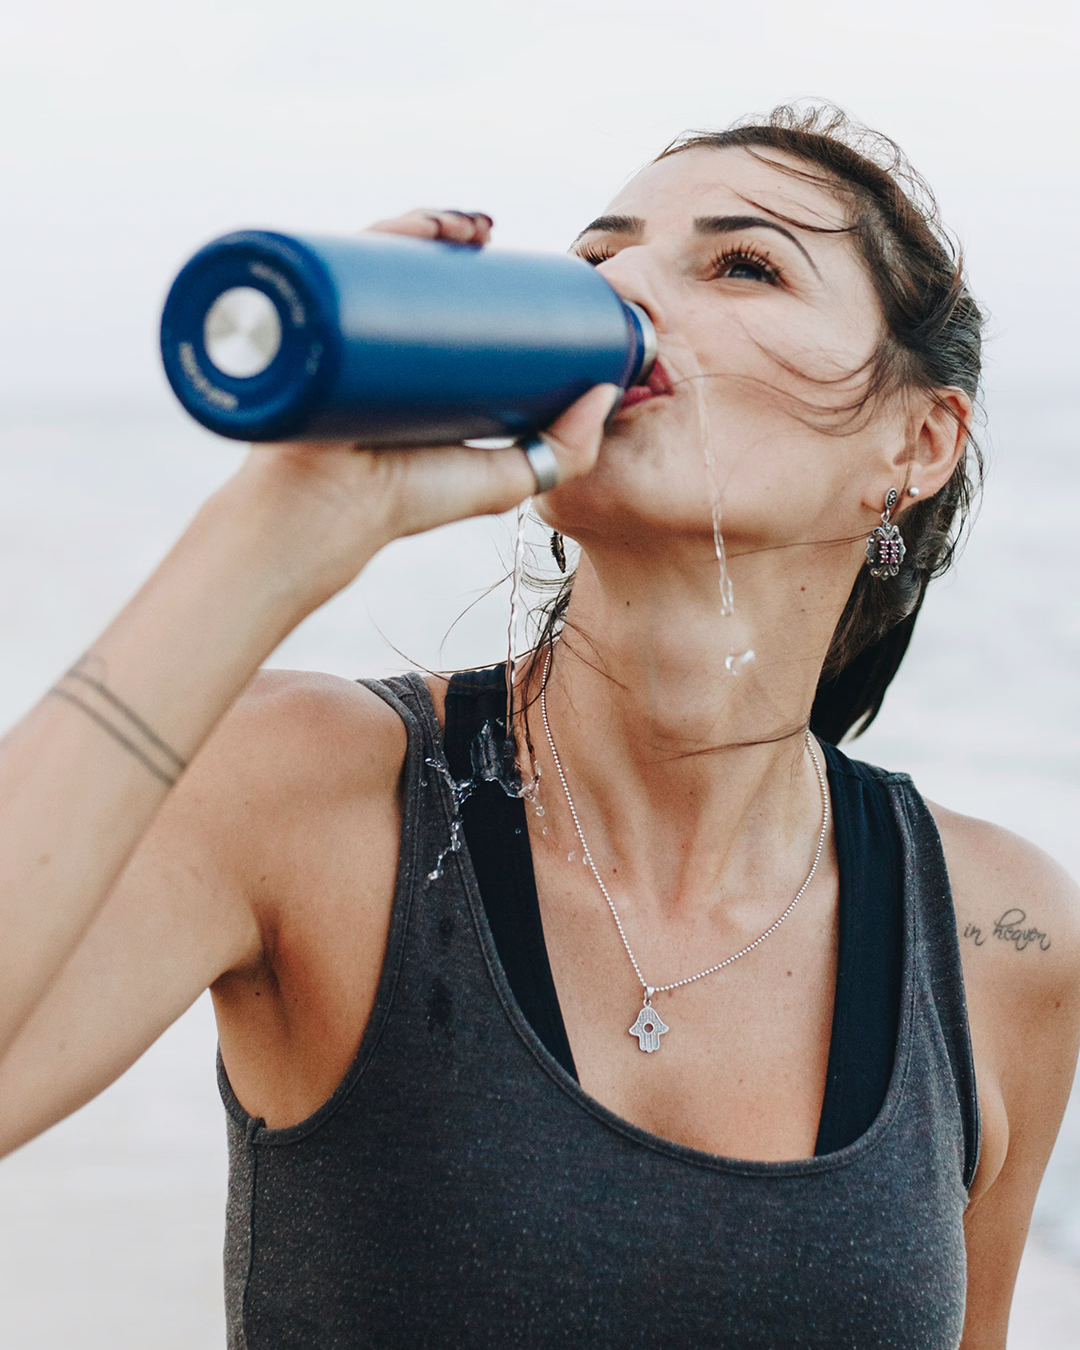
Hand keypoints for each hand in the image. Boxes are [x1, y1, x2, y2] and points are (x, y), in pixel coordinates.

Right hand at [226, 206, 617, 609]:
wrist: (330, 513)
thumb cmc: (408, 502)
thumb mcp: (504, 479)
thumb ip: (566, 451)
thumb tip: (606, 392)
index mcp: (416, 372)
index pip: (444, 306)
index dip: (478, 274)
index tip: (512, 257)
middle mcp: (377, 349)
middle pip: (412, 275)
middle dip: (449, 237)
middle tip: (486, 232)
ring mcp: (341, 339)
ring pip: (380, 262)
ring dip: (423, 225)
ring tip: (466, 228)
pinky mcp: (312, 334)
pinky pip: (334, 267)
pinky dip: (377, 235)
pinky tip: (417, 225)